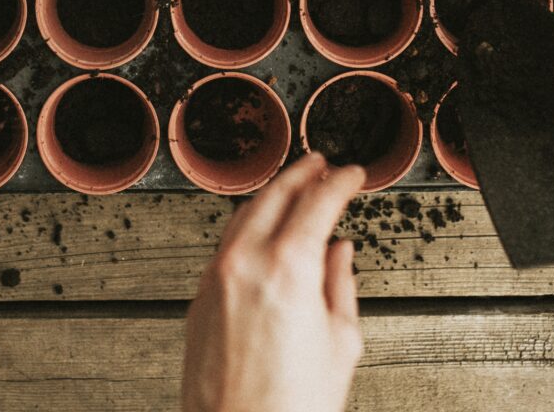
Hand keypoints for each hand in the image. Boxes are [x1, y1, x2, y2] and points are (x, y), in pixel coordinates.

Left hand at [182, 153, 366, 411]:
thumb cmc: (293, 406)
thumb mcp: (340, 344)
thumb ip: (340, 286)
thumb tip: (340, 252)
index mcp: (289, 269)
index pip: (318, 202)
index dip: (340, 181)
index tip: (352, 174)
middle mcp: (247, 261)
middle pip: (276, 194)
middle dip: (302, 173)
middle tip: (320, 165)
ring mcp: (218, 275)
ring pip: (245, 213)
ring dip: (272, 194)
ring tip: (293, 190)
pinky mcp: (200, 295)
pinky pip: (227, 243)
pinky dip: (249, 225)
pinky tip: (263, 232)